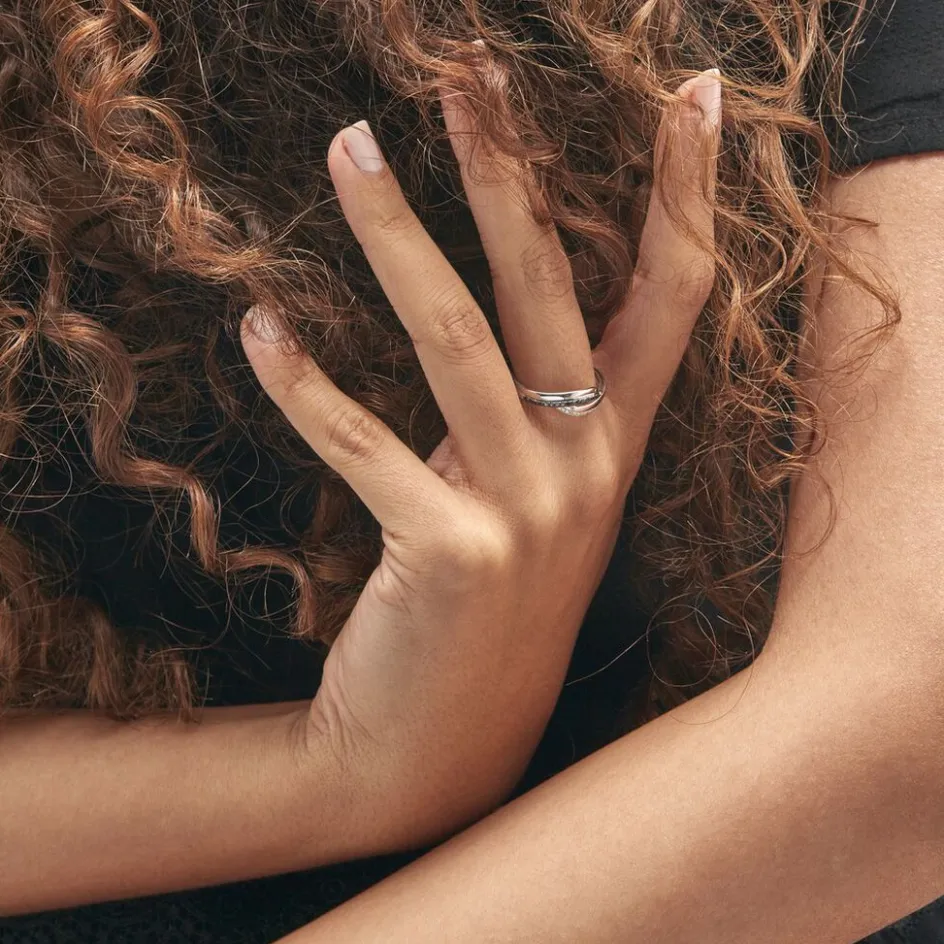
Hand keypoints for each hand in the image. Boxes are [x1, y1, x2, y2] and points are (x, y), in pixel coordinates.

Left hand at [241, 68, 720, 849]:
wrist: (439, 741)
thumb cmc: (482, 602)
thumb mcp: (528, 495)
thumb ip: (523, 403)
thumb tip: (472, 287)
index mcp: (615, 444)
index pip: (674, 294)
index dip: (688, 191)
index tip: (693, 95)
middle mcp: (587, 467)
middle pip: (553, 285)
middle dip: (512, 169)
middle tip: (466, 73)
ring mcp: (526, 512)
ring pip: (457, 339)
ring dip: (397, 234)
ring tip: (349, 149)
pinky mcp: (448, 553)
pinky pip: (364, 442)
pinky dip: (304, 383)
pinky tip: (260, 330)